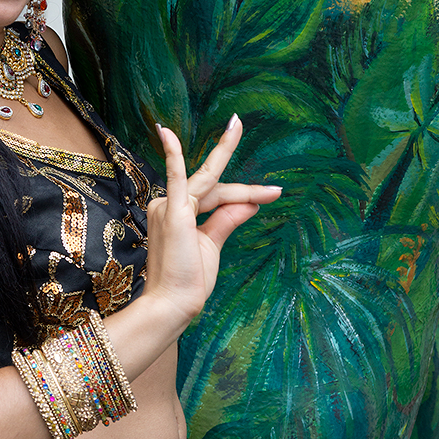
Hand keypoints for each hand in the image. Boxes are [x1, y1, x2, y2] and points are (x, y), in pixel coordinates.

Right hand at [144, 114, 281, 328]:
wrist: (173, 304)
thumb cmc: (188, 280)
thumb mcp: (212, 244)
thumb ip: (227, 219)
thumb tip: (250, 202)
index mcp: (177, 211)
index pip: (216, 195)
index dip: (245, 195)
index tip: (271, 194)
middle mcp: (170, 204)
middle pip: (217, 188)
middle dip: (241, 177)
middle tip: (260, 159)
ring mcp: (169, 206)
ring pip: (214, 188)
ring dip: (245, 190)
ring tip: (264, 173)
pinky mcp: (173, 211)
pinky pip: (176, 177)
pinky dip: (173, 155)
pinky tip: (167, 134)